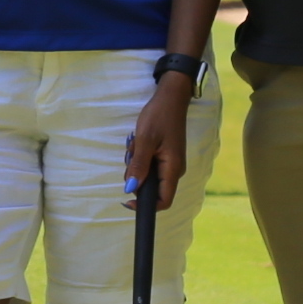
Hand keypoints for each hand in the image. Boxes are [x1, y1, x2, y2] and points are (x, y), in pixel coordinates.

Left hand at [122, 72, 194, 210]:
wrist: (171, 97)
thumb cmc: (159, 116)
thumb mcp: (144, 141)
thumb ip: (138, 166)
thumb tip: (130, 189)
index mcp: (173, 169)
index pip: (163, 201)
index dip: (145, 206)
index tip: (127, 200)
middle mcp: (175, 170)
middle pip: (153, 189)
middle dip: (137, 177)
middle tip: (132, 155)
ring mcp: (171, 162)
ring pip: (150, 176)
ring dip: (137, 164)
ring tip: (136, 145)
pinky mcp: (167, 155)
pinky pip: (151, 165)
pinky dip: (141, 157)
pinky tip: (139, 142)